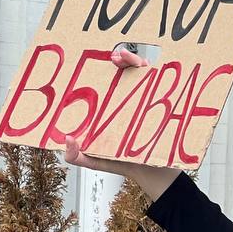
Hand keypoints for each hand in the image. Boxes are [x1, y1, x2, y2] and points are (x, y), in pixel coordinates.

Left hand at [61, 47, 178, 200]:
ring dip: (137, 60)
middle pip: (126, 71)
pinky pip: (165, 86)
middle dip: (122, 58)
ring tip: (128, 59)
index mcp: (111, 107)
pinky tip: (152, 69)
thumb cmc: (124, 164)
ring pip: (145, 74)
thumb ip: (77, 156)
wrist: (154, 174)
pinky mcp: (164, 106)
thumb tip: (67, 139)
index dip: (100, 68)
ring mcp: (148, 102)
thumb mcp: (95, 162)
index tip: (96, 63)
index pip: (106, 81)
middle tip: (115, 58)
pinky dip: (160, 74)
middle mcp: (129, 100)